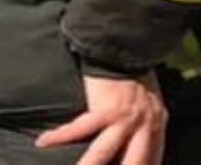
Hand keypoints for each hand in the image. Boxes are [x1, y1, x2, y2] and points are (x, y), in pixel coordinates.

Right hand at [36, 72, 165, 164]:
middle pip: (134, 161)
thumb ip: (147, 124)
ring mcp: (126, 117)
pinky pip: (79, 128)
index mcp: (157, 121)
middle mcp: (145, 122)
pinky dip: (60, 136)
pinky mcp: (106, 107)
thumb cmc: (134, 74)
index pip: (152, 156)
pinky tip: (43, 142)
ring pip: (103, 153)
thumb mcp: (150, 102)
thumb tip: (136, 146)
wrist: (127, 47)